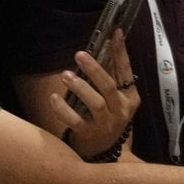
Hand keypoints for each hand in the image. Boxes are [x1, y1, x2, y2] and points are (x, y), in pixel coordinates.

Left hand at [51, 31, 139, 157]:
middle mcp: (121, 110)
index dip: (121, 52)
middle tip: (80, 55)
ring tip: (66, 75)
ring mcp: (107, 124)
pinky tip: (54, 98)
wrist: (103, 151)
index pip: (126, 71)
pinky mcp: (90, 134)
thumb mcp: (116, 99)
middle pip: (109, 87)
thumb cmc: (107, 117)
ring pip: (95, 103)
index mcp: (130, 97)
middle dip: (95, 69)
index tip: (115, 33)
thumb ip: (111, 78)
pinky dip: (64, 110)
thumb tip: (104, 46)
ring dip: (80, 87)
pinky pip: (76, 121)